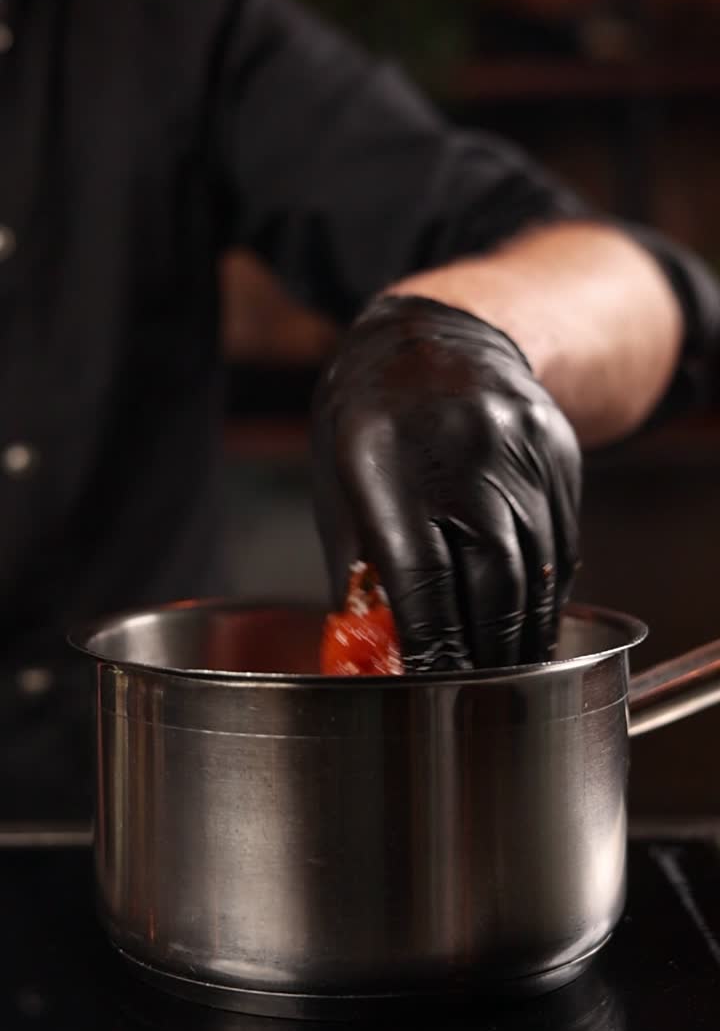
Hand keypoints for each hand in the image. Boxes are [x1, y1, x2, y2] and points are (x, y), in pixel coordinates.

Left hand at [312, 295, 581, 669]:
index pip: (421, 576)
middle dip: (486, 652)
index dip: (432, 644)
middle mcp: (460, 449)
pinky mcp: (556, 450)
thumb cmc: (369, 423)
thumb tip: (378, 653)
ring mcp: (517, 446)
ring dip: (523, 632)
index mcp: (384, 459)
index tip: (434, 689)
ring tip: (509, 671)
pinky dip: (545, 590)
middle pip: (491, 580)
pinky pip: (560, 540)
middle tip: (479, 697)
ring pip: (535, 568)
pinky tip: (529, 617)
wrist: (434, 334)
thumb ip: (360, 573)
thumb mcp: (340, 489)